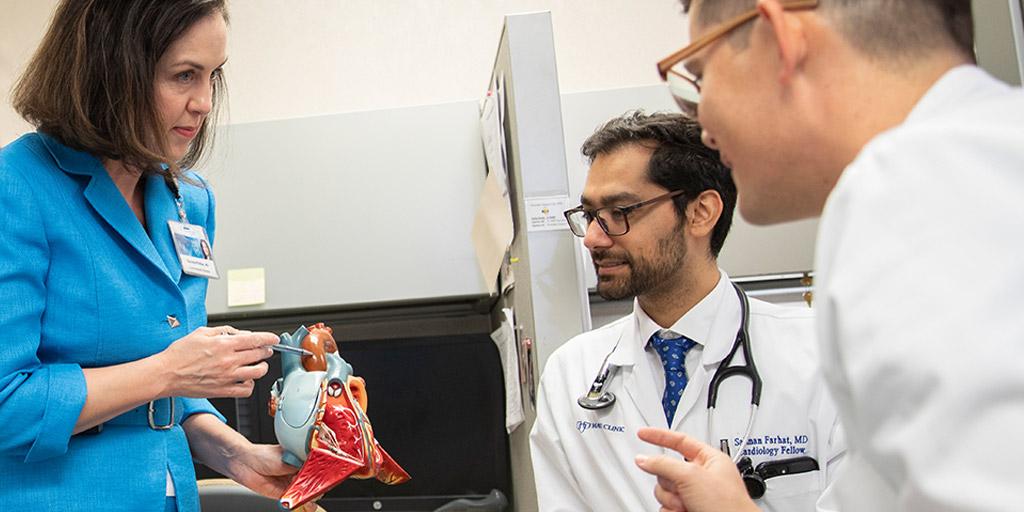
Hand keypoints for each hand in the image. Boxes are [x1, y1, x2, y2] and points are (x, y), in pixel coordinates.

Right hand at [156, 326, 277, 397]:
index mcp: (224, 345)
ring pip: (258, 372)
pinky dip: (250, 384)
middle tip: (265, 349)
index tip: (274, 338)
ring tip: (259, 364)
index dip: (269, 338)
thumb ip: (223, 331)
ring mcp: (227, 377)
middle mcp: (228, 361)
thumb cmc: (179, 354)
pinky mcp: (223, 391)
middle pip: (259, 354)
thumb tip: (239, 333)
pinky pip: (246, 390)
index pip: (256, 339)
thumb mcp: (201, 333)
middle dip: (266, 350)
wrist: (166, 374)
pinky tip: (246, 379)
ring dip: (262, 367)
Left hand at [225, 442, 322, 510]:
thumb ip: (300, 466)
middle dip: (317, 483)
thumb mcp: (285, 458)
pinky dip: (301, 502)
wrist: (245, 464)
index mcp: (300, 459)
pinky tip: (307, 503)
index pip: (315, 466)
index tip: (327, 474)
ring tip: (313, 494)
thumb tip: (313, 469)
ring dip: (310, 494)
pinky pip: (295, 499)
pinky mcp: (283, 493)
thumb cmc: (263, 455)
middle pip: (312, 479)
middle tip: (319, 485)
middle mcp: (296, 471)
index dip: (321, 471)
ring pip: (304, 490)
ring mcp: (290, 483)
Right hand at [635, 427, 758, 511]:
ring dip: (671, 500)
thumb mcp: (692, 477)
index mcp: (710, 460)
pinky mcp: (688, 510)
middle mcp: (702, 477)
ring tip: (687, 505)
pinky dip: (671, 511)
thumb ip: (663, 464)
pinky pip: (666, 507)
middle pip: (667, 470)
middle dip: (670, 482)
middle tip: (682, 489)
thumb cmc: (728, 506)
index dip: (660, 436)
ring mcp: (694, 495)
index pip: (680, 441)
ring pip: (665, 491)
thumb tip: (644, 459)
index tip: (643, 433)